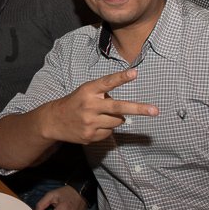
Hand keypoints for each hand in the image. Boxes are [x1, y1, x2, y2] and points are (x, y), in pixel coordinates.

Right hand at [44, 69, 158, 143]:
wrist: (53, 121)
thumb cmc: (76, 102)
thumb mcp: (86, 92)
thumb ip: (104, 95)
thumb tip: (126, 110)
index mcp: (88, 91)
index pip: (107, 82)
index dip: (121, 77)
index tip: (134, 73)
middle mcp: (89, 106)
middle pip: (118, 107)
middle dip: (138, 109)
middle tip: (155, 111)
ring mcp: (90, 122)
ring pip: (117, 121)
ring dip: (116, 118)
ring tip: (101, 116)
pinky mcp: (90, 136)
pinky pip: (109, 133)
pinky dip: (107, 129)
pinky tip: (94, 126)